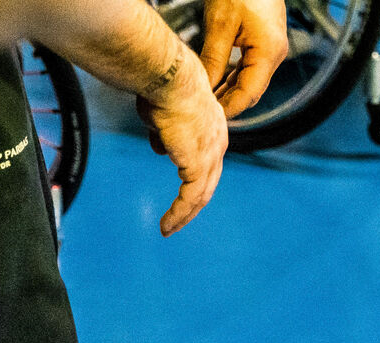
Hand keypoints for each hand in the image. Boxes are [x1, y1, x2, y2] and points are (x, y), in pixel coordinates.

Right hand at [136, 48, 228, 235]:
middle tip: (177, 220)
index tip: (183, 193)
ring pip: (200, 195)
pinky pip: (190, 197)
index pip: (208, 160)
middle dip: (192, 204)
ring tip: (169, 229)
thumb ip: (165, 133)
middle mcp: (217, 142)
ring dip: (184, 215)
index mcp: (213, 127)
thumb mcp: (163, 113)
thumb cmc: (162, 85)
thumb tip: (161, 149)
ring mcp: (210, 154)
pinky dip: (179, 213)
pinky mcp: (198, 165)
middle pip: (208, 183)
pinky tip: (167, 225)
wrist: (168, 76)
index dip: (196, 179)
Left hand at [199, 0, 287, 117]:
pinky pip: (249, 67)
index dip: (228, 109)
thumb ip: (214, 60)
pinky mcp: (264, 41)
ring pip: (249, 80)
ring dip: (228, 91)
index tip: (208, 119)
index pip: (248, 94)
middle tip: (203, 116)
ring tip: (205, 102)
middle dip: (228, 104)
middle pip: (250, 91)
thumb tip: (204, 88)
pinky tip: (215, 82)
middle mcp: (275, 54)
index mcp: (269, 53)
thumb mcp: (221, 24)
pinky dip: (232, 77)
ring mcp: (271, 48)